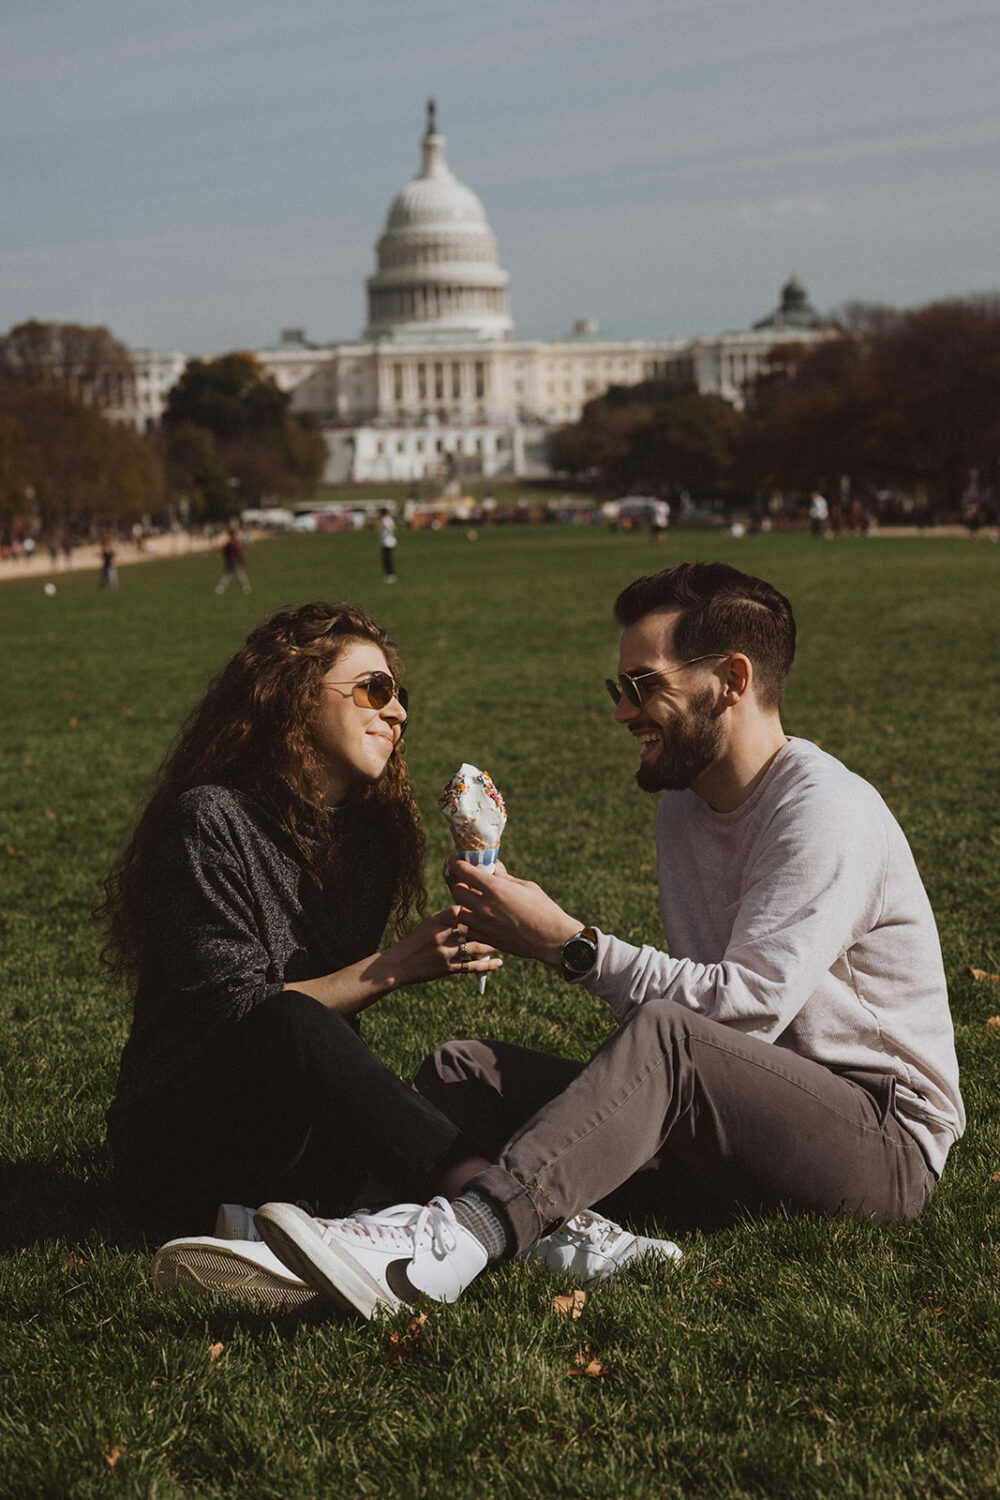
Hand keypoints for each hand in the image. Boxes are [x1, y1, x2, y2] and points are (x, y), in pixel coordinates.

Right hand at [383, 905, 501, 986]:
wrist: (398, 965)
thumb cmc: (415, 942)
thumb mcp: (428, 924)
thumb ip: (447, 918)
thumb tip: (470, 909)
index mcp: (435, 921)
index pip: (461, 910)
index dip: (477, 908)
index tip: (491, 905)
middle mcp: (440, 935)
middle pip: (471, 928)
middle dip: (489, 926)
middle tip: (506, 923)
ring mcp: (444, 953)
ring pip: (474, 947)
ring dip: (491, 945)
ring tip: (504, 942)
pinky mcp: (447, 968)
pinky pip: (471, 966)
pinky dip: (487, 965)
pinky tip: (499, 962)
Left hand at [449, 860, 580, 966]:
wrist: (551, 939)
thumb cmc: (543, 909)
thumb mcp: (526, 886)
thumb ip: (505, 878)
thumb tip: (494, 869)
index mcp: (494, 888)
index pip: (464, 872)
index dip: (460, 865)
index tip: (461, 864)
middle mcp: (484, 906)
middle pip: (456, 891)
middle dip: (461, 885)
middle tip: (470, 884)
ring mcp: (483, 925)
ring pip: (459, 912)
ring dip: (464, 905)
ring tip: (476, 904)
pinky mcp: (486, 939)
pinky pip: (468, 929)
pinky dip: (470, 923)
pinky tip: (482, 920)